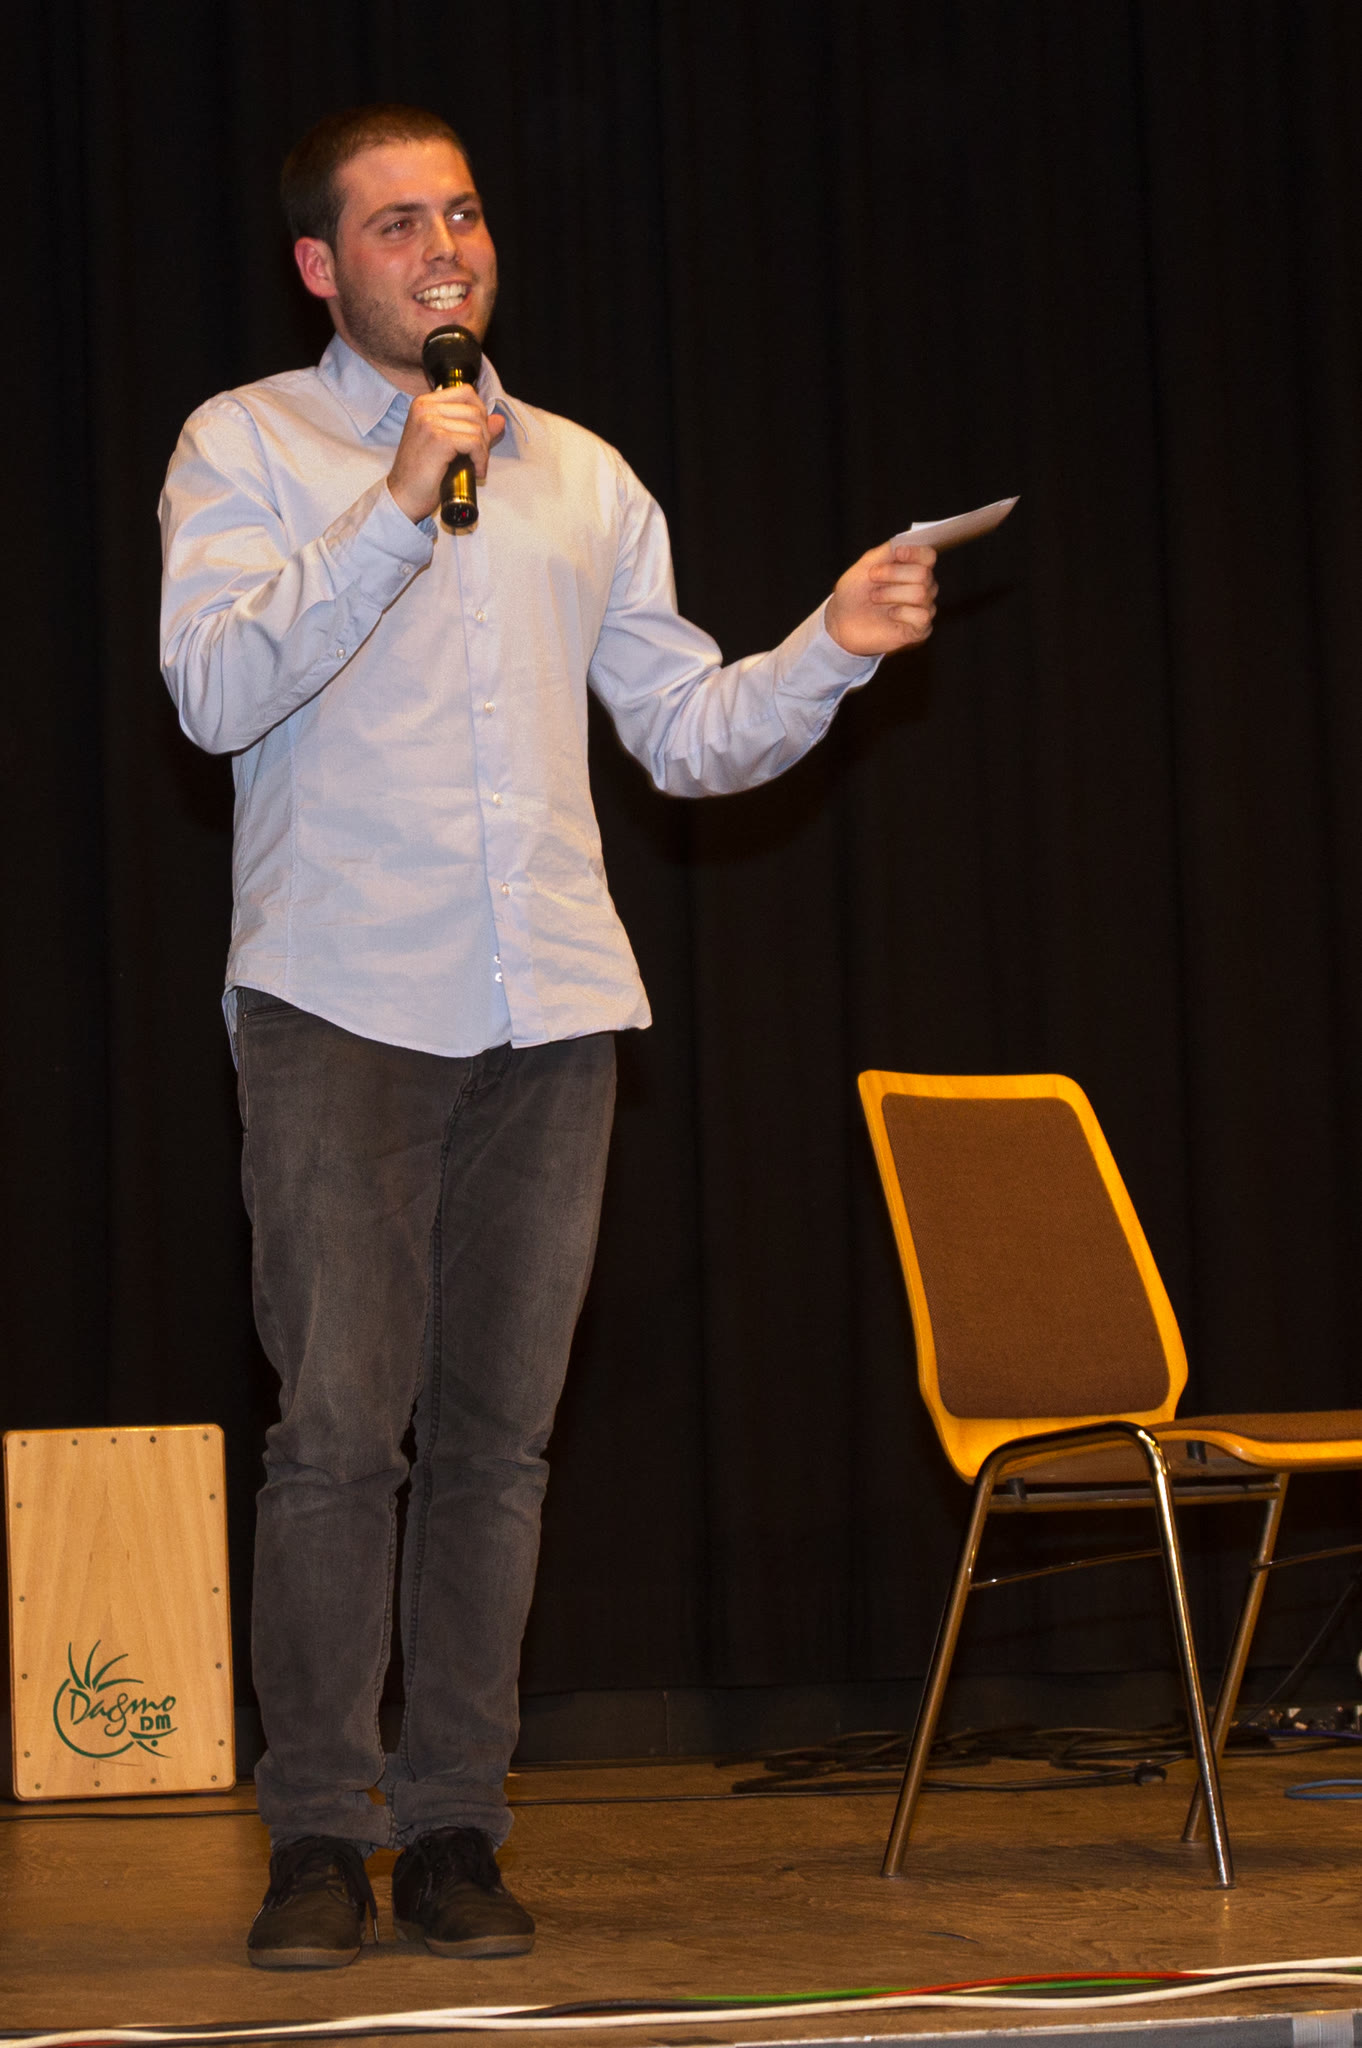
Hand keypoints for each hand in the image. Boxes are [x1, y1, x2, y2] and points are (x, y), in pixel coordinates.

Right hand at [387, 386, 506, 523]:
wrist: (403, 496)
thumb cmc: (421, 474)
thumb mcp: (448, 444)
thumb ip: (473, 429)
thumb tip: (499, 420)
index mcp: (424, 403)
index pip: (466, 392)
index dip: (480, 415)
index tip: (478, 437)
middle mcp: (425, 408)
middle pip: (475, 409)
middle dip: (484, 435)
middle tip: (478, 456)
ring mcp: (430, 422)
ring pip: (477, 427)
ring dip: (483, 450)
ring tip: (475, 465)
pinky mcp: (438, 440)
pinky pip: (474, 443)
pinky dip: (481, 459)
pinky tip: (476, 471)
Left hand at [824, 540, 936, 656]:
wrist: (840, 621)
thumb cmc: (854, 592)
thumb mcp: (865, 565)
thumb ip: (887, 551)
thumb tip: (906, 539)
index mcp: (912, 568)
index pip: (928, 556)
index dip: (916, 552)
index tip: (898, 553)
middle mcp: (923, 586)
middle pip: (923, 574)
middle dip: (894, 574)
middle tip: (872, 578)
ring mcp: (923, 608)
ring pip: (921, 593)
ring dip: (891, 594)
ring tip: (875, 598)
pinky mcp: (920, 629)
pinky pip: (922, 616)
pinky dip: (901, 613)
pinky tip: (890, 614)